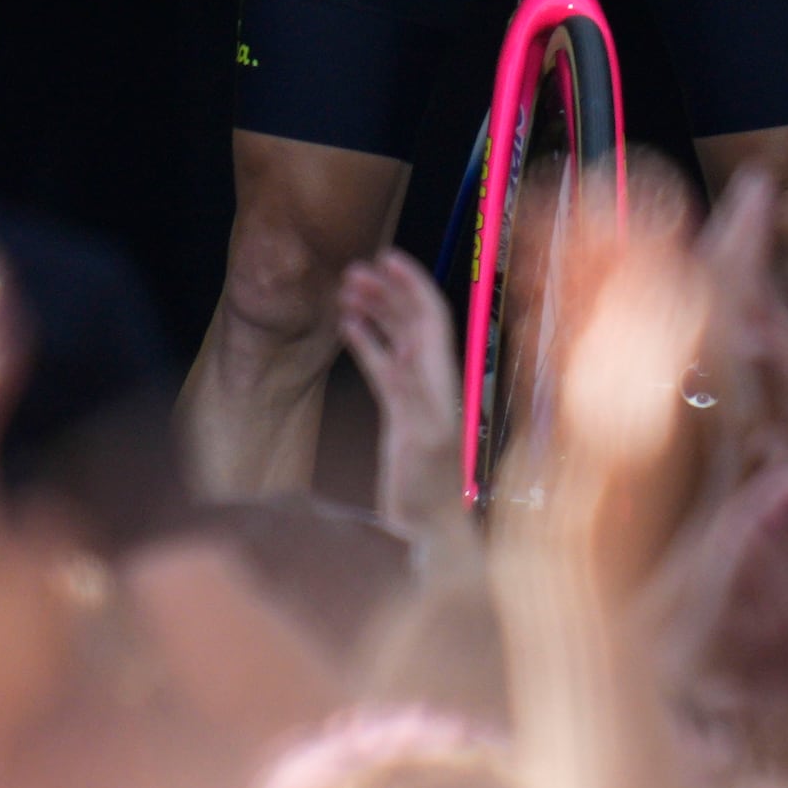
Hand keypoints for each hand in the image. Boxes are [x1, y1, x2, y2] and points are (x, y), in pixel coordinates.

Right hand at [334, 244, 466, 526]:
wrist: (427, 529)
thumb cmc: (430, 491)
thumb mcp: (426, 444)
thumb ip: (416, 404)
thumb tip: (404, 367)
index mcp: (441, 377)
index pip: (431, 315)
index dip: (412, 283)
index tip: (387, 257)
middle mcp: (431, 379)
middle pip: (411, 319)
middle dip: (386, 291)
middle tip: (352, 271)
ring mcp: (415, 393)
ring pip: (396, 337)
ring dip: (375, 310)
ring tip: (346, 290)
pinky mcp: (398, 411)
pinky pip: (383, 364)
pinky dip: (367, 340)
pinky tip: (348, 325)